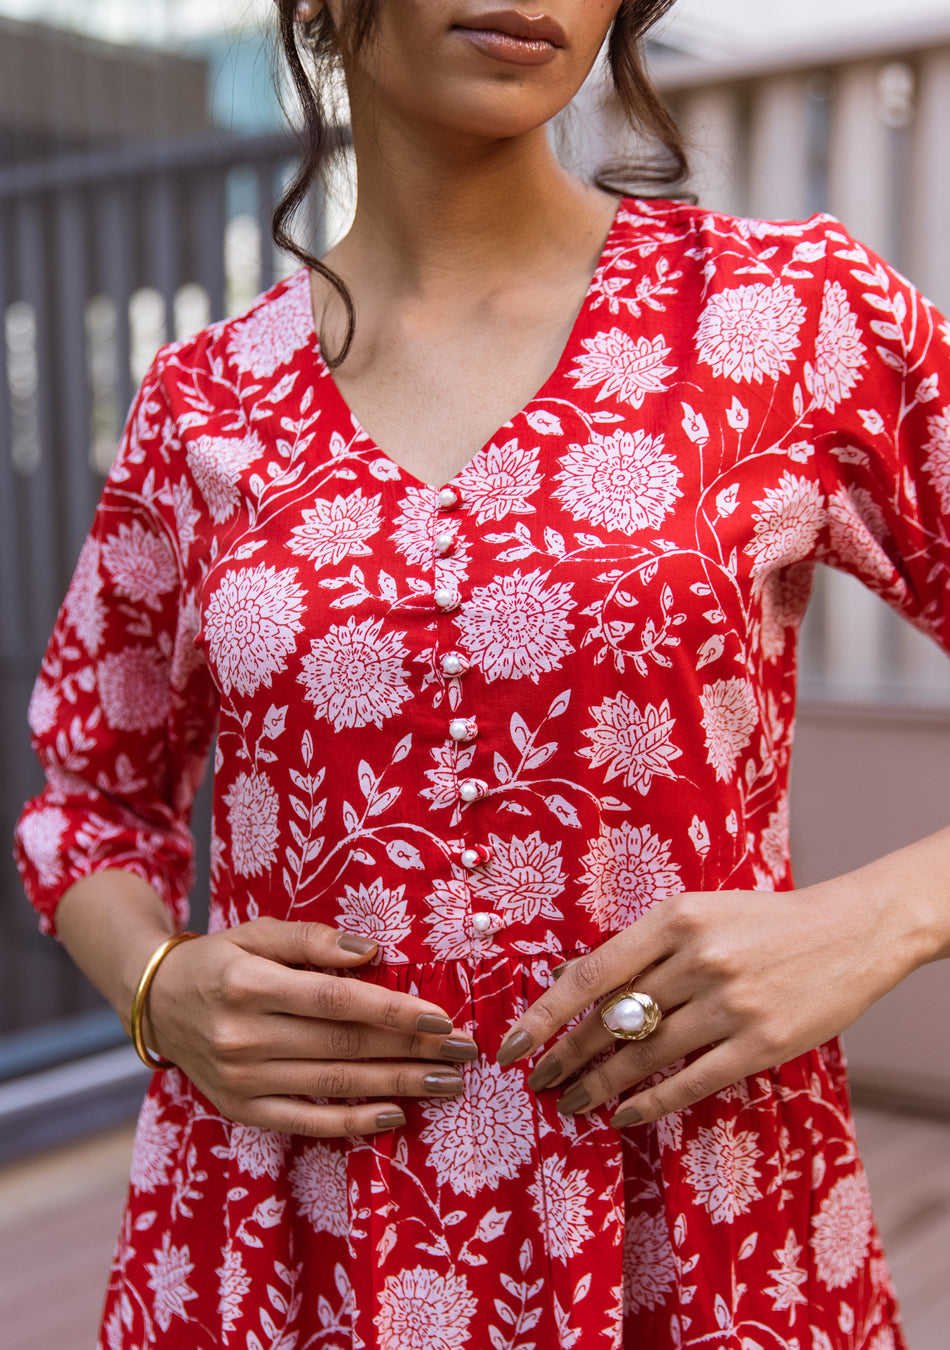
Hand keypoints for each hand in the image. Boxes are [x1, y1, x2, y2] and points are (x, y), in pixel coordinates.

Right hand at [145, 917, 477, 1137]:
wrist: (158, 1003)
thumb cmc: (221, 961)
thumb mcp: (257, 933)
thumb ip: (312, 940)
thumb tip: (370, 952)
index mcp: (249, 985)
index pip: (335, 1001)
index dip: (391, 1011)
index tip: (441, 1017)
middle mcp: (243, 1037)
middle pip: (343, 1046)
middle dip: (412, 1051)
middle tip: (465, 1053)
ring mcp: (241, 1080)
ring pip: (335, 1085)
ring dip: (398, 1086)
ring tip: (447, 1083)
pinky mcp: (241, 1110)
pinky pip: (306, 1122)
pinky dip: (353, 1124)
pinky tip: (396, 1115)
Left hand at [496, 884, 914, 1126]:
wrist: (850, 932)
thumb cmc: (763, 922)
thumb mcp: (698, 913)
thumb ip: (644, 948)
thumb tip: (576, 985)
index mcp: (675, 919)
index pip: (590, 974)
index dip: (545, 1015)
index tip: (511, 1046)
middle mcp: (698, 960)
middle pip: (611, 1020)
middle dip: (567, 1056)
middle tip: (539, 1081)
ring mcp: (730, 1004)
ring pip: (644, 1055)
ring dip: (600, 1085)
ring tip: (573, 1103)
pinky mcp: (760, 1043)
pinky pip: (690, 1081)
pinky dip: (650, 1103)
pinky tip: (624, 1116)